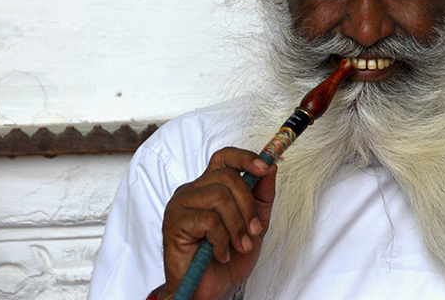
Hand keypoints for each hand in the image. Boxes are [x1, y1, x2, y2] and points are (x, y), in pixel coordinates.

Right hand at [160, 147, 276, 299]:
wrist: (210, 291)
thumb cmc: (229, 258)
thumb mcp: (255, 224)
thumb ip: (262, 196)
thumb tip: (271, 168)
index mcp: (210, 187)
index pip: (225, 158)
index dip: (245, 158)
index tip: (265, 167)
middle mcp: (193, 190)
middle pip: (228, 177)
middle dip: (248, 205)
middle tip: (254, 231)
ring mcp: (180, 204)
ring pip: (219, 197)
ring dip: (237, 226)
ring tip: (240, 246)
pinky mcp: (174, 223)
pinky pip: (208, 220)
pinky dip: (222, 240)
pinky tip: (221, 254)